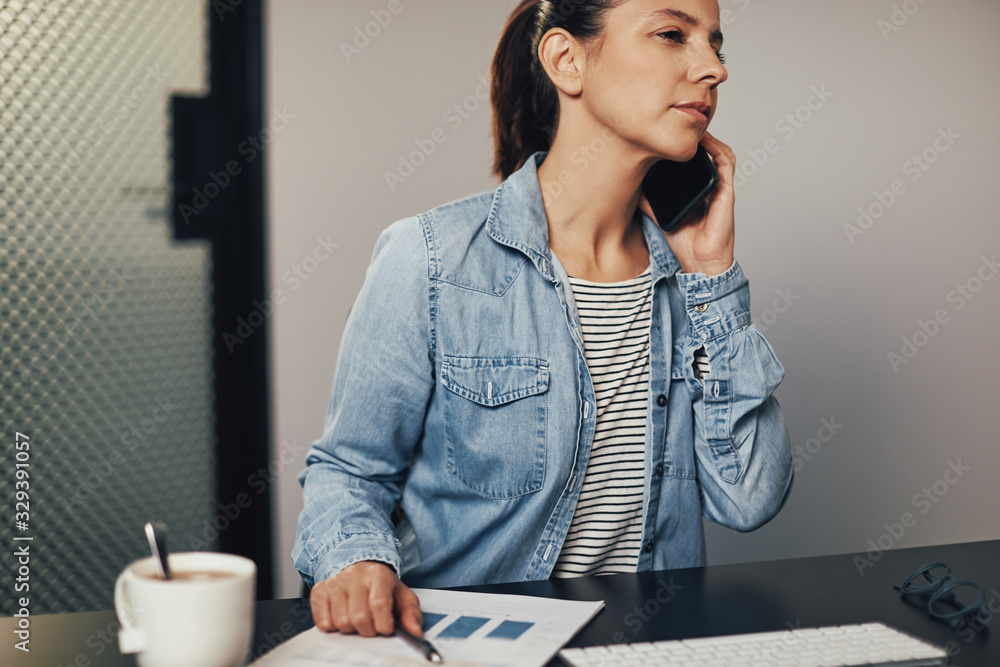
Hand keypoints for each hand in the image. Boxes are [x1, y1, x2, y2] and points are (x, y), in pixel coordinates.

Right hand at [309, 560, 422, 637]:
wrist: (355, 564)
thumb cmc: (379, 584)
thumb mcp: (400, 593)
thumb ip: (411, 613)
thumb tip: (415, 631)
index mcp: (377, 574)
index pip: (379, 604)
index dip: (384, 623)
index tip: (387, 628)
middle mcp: (354, 576)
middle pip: (359, 617)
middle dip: (368, 629)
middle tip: (372, 624)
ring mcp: (334, 583)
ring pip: (341, 622)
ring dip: (351, 628)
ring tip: (357, 618)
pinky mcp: (319, 592)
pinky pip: (323, 623)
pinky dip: (334, 626)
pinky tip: (341, 615)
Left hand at [638, 131, 735, 276]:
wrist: (700, 261)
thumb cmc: (685, 242)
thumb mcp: (661, 215)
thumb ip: (650, 201)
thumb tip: (632, 187)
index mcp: (699, 190)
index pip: (696, 162)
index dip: (687, 147)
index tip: (672, 135)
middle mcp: (711, 186)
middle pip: (709, 153)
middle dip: (698, 137)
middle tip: (682, 125)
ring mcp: (721, 188)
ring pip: (721, 153)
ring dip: (710, 138)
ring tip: (694, 128)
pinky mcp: (726, 192)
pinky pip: (726, 164)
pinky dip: (717, 149)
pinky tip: (706, 142)